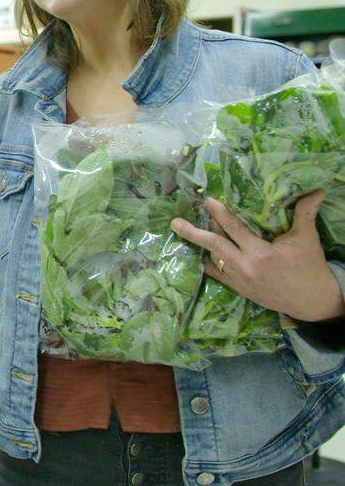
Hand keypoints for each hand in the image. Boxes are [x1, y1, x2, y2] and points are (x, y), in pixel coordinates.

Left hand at [170, 191, 344, 322]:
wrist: (313, 301)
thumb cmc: (310, 266)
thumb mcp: (307, 238)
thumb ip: (305, 213)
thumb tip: (316, 190)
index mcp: (260, 253)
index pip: (234, 229)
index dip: (219, 214)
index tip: (206, 200)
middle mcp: (246, 267)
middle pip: (214, 245)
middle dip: (193, 233)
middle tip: (174, 222)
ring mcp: (240, 280)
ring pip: (213, 259)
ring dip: (202, 245)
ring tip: (186, 231)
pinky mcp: (239, 289)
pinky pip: (217, 274)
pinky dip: (209, 262)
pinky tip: (199, 253)